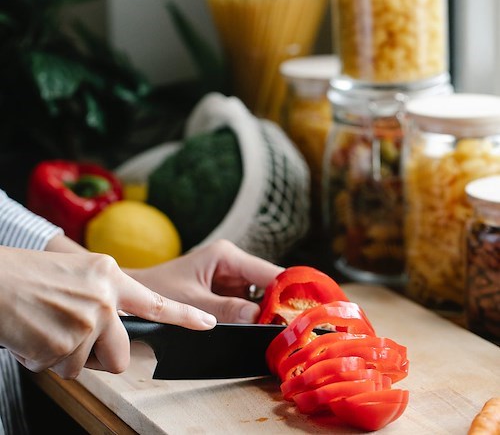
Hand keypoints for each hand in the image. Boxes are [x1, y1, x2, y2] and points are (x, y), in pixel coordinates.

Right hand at [0, 246, 215, 378]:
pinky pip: (64, 370)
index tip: (208, 323)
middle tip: (77, 341)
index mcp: (110, 276)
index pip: (156, 301)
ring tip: (48, 329)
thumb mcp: (79, 273)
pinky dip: (48, 360)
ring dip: (68, 356)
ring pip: (88, 365)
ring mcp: (87, 321)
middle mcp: (104, 298)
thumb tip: (117, 325)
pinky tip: (35, 336)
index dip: (185, 315)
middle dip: (103, 356)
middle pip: (123, 353)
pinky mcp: (65, 345)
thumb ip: (105, 295)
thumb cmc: (29, 276)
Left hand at [125, 240, 283, 322]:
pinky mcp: (226, 292)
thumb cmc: (156, 290)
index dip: (288, 290)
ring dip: (270, 313)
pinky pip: (248, 304)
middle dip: (281, 304)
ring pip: (261, 296)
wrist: (133, 295)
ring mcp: (231, 278)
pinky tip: (266, 331)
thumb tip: (259, 318)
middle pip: (269, 284)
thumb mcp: (191, 301)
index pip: (268, 272)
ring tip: (284, 332)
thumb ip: (224, 310)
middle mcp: (232, 263)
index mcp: (225, 256)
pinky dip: (257, 318)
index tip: (304, 311)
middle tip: (296, 328)